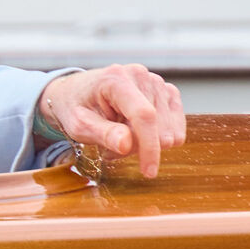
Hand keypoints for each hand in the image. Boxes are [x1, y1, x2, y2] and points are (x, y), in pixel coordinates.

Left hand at [37, 64, 184, 178]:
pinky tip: (133, 132)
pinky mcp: (166, 92)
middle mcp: (141, 76)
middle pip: (157, 126)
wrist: (75, 92)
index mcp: (117, 79)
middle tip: (109, 146)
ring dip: (143, 142)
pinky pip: (175, 126)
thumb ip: (103, 134)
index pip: (144, 115)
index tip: (149, 172)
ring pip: (167, 130)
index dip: (149, 146)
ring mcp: (157, 82)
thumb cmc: (74, 107)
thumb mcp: (78, 125)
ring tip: (118, 136)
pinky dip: (154, 136)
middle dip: (135, 146)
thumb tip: (127, 145)